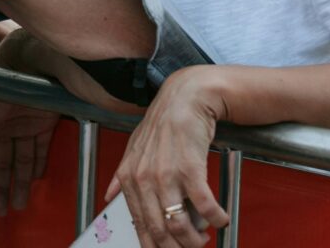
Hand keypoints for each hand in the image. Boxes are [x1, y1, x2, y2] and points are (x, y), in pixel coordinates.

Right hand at [0, 97, 60, 215]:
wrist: (29, 60)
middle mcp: (5, 124)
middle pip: (2, 162)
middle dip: (1, 186)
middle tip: (0, 210)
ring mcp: (26, 123)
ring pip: (22, 159)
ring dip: (20, 182)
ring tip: (19, 204)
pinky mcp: (46, 121)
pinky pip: (41, 147)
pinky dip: (39, 164)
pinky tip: (35, 179)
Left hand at [105, 67, 228, 247]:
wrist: (187, 96)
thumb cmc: (165, 120)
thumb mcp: (135, 146)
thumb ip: (121, 173)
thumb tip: (108, 195)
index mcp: (130, 177)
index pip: (139, 224)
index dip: (154, 245)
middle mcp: (144, 178)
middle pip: (159, 230)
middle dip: (176, 247)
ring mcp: (166, 174)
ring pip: (179, 224)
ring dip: (195, 239)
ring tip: (205, 237)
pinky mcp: (190, 168)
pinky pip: (203, 205)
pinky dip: (215, 218)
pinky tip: (221, 219)